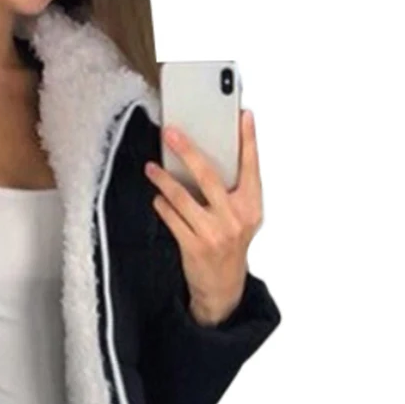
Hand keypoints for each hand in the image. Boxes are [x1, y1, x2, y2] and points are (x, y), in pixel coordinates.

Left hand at [144, 109, 263, 325]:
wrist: (223, 288)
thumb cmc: (230, 245)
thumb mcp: (242, 218)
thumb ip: (232, 191)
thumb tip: (211, 157)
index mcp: (252, 206)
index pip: (251, 166)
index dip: (248, 140)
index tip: (243, 115)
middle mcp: (235, 218)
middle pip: (209, 176)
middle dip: (188, 151)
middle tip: (172, 134)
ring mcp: (214, 234)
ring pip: (183, 198)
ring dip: (164, 180)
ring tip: (152, 168)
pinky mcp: (194, 247)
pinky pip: (172, 219)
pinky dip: (162, 206)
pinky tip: (157, 197)